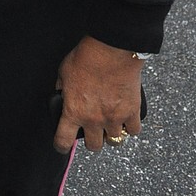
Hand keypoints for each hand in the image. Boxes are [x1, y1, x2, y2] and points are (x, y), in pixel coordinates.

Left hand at [53, 35, 143, 153]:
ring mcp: (114, 118)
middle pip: (93, 146)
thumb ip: (62, 87)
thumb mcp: (64, 71)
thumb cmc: (86, 57)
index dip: (61, 145)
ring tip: (110, 123)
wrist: (111, 50)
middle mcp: (93, 120)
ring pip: (114, 141)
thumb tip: (61, 93)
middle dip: (92, 140)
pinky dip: (130, 127)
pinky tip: (127, 119)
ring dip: (112, 133)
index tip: (62, 145)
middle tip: (92, 131)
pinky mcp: (132, 112)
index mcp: (74, 111)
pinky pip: (133, 131)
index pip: (63, 140)